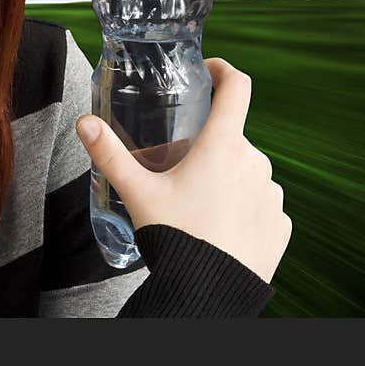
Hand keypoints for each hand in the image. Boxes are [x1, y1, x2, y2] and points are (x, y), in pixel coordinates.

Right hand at [76, 57, 291, 283]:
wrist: (208, 294)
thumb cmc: (175, 235)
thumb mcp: (137, 192)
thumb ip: (109, 154)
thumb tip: (84, 122)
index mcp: (223, 146)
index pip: (238, 88)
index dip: (225, 71)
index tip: (210, 72)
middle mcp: (256, 163)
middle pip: (231, 139)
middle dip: (208, 148)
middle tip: (180, 171)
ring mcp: (272, 195)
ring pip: (247, 172)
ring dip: (227, 178)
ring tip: (198, 205)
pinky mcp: (281, 224)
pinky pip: (261, 204)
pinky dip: (243, 207)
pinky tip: (220, 226)